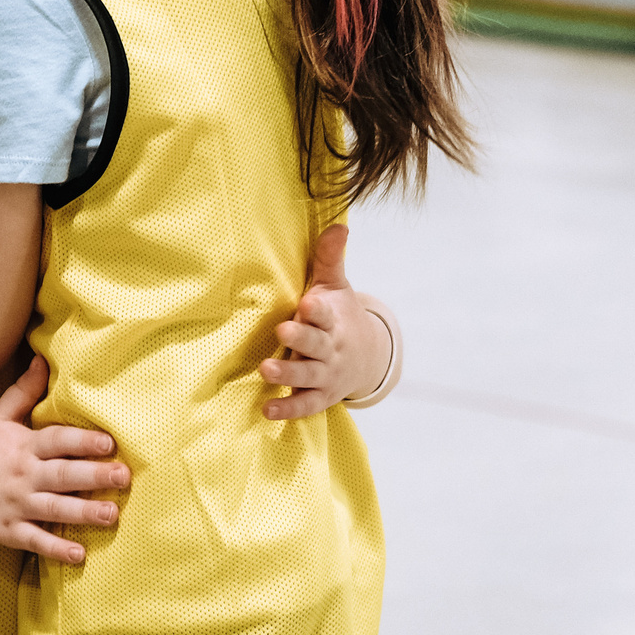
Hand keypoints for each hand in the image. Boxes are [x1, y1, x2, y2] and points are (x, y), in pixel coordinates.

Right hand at [0, 358, 126, 562]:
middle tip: (124, 477)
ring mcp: (14, 504)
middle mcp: (22, 475)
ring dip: (84, 513)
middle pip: (63, 475)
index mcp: (23, 445)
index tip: (109, 442)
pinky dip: (55, 549)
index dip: (83, 441)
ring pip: (54, 509)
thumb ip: (24, 391)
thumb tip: (42, 358)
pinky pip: (35, 540)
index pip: (57, 441)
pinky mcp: (6, 529)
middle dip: (95, 476)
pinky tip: (79, 555)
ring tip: (113, 515)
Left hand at [261, 224, 388, 419]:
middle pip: (317, 346)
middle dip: (302, 339)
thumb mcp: (335, 285)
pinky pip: (305, 405)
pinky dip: (288, 410)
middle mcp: (331, 349)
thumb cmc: (340, 314)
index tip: (308, 303)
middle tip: (283, 331)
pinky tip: (268, 411)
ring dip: (288, 375)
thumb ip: (330, 258)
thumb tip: (338, 224)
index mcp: (333, 320)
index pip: (326, 314)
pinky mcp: (320, 395)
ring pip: (309, 377)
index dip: (318, 310)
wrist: (367, 355)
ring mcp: (326, 374)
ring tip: (266, 371)